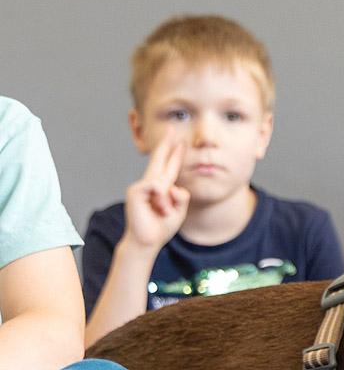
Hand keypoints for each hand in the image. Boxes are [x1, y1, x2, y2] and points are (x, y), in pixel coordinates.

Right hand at [121, 132, 189, 250]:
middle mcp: (150, 183)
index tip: (180, 141)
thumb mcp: (179, 211)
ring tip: (163, 213)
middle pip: (160, 159)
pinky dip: (163, 202)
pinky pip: (158, 189)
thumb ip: (181, 197)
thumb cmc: (161, 226)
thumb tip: (173, 187)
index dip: (175, 153)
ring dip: (169, 204)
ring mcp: (141, 186)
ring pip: (166, 185)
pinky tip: (158, 209)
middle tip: (172, 128)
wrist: (147, 241)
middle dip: (167, 144)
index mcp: (162, 187)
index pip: (169, 166)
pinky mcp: (136, 191)